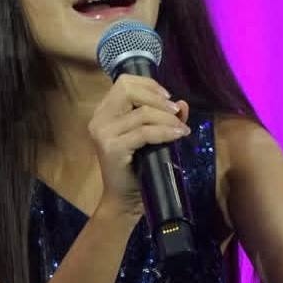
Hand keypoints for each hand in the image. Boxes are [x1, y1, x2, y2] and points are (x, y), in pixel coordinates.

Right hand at [87, 75, 189, 215]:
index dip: (149, 85)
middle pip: (128, 89)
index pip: (124, 82)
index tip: (168, 98)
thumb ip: (164, 118)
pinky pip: (145, 132)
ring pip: (142, 113)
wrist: (124, 200)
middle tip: (176, 113)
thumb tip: (182, 103)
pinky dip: (165, 132)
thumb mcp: (151, 137)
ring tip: (182, 129)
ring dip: (167, 118)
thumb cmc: (136, 169)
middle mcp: (99, 119)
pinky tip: (178, 136)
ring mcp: (103, 133)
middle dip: (157, 99)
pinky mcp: (112, 148)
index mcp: (104, 112)